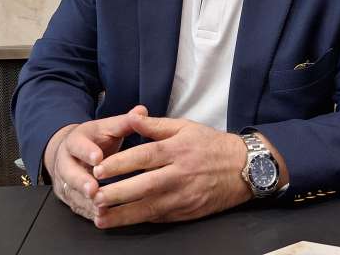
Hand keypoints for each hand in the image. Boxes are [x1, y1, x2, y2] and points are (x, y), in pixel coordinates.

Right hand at [46, 105, 147, 220]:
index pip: (78, 145)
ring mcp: (65, 181)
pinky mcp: (69, 196)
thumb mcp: (107, 127)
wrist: (68, 151)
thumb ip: (124, 122)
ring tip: (101, 208)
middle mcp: (66, 162)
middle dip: (81, 182)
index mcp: (75, 141)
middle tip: (93, 190)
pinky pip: (77, 207)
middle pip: (69, 173)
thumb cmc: (94, 140)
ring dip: (85, 202)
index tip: (98, 157)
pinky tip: (101, 218)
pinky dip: (88, 213)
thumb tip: (141, 111)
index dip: (87, 152)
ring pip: (72, 193)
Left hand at [89, 115, 252, 227]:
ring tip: (100, 218)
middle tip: (94, 196)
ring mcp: (185, 196)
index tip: (99, 170)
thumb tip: (131, 118)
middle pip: (144, 185)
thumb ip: (156, 125)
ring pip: (150, 208)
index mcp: (177, 150)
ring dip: (123, 215)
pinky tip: (123, 222)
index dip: (121, 164)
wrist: (244, 169)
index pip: (145, 156)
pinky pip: (161, 217)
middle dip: (117, 193)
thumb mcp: (185, 127)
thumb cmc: (211, 145)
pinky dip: (140, 220)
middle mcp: (180, 174)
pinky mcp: (188, 212)